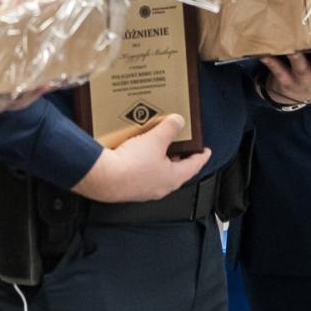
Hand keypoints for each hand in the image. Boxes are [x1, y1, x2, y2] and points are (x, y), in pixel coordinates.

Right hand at [71, 114, 209, 203]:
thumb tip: (178, 121)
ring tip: (154, 144)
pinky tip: (135, 153)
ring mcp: (144, 189)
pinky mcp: (129, 188)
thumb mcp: (155, 140)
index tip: (205, 151)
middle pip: (176, 169)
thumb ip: (169, 129)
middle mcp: (161, 187)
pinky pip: (141, 174)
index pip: (194, 166)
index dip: (201, 156)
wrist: (104, 178)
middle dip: (178, 155)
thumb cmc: (131, 165)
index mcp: (173, 177)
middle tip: (179, 143)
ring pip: (157, 172)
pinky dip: (143, 163)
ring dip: (158, 159)